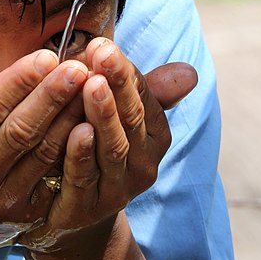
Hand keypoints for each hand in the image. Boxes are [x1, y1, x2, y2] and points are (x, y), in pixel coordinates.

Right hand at [0, 49, 89, 253]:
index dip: (18, 83)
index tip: (45, 57)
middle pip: (20, 131)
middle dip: (51, 97)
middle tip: (78, 67)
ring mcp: (3, 202)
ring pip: (45, 153)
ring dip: (71, 118)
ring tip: (93, 87)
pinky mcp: (29, 215)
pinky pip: (57, 174)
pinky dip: (76, 146)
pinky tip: (92, 119)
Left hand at [18, 38, 196, 251]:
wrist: (70, 216)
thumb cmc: (94, 150)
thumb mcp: (120, 119)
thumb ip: (144, 92)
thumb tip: (190, 73)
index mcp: (154, 136)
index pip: (144, 97)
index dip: (125, 71)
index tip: (103, 43)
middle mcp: (142, 164)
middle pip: (132, 118)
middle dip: (117, 84)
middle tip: (100, 53)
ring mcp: (116, 189)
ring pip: (112, 147)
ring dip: (103, 114)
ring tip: (91, 84)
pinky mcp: (85, 209)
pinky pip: (84, 179)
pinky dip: (81, 155)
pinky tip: (76, 130)